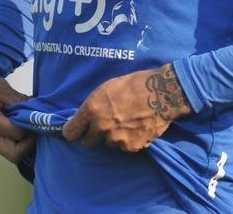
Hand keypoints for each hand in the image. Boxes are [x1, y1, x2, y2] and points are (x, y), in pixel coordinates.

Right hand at [0, 63, 35, 163]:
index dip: (31, 127)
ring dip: (21, 143)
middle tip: (35, 127)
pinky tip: (14, 124)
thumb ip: (18, 99)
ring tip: (25, 124)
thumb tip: (38, 108)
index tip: (38, 118)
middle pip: (14, 155)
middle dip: (29, 144)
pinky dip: (12, 141)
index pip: (18, 134)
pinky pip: (2, 148)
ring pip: (9, 153)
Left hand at [62, 63, 191, 151]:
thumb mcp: (106, 88)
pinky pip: (124, 147)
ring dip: (113, 137)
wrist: (162, 93)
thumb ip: (92, 106)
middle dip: (94, 135)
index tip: (77, 130)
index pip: (70, 133)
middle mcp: (101, 126)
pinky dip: (129, 141)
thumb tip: (82, 119)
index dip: (74, 131)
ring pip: (108, 144)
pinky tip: (136, 127)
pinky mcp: (132, 147)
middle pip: (88, 142)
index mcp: (92, 109)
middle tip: (106, 124)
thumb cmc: (133, 85)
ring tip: (126, 122)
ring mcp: (117, 139)